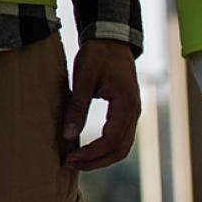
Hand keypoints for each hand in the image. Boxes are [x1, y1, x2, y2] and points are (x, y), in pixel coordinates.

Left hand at [61, 39, 139, 170]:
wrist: (111, 38)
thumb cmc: (97, 54)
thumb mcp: (84, 77)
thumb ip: (77, 106)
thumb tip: (68, 135)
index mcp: (126, 103)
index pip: (111, 140)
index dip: (91, 154)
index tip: (69, 157)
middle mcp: (134, 112)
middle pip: (119, 150)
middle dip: (95, 162)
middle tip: (70, 163)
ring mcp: (133, 112)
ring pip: (121, 147)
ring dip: (100, 158)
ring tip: (77, 160)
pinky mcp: (127, 112)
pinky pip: (120, 138)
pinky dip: (105, 149)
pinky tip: (88, 149)